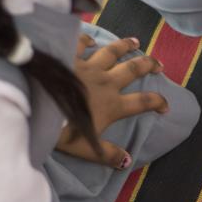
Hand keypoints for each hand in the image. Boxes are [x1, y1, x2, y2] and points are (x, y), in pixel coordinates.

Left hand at [56, 34, 169, 167]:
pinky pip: (81, 44)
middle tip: (159, 64)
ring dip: (125, 46)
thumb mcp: (86, 148)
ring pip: (112, 52)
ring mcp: (87, 66)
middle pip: (133, 70)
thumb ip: (108, 154)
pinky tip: (92, 39)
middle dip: (148, 65)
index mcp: (112, 105)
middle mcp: (105, 82)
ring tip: (135, 41)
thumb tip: (128, 161)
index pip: (143, 102)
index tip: (166, 106)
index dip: (158, 102)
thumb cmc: (62, 131)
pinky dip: (88, 40)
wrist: (36, 107)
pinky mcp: (68, 56)